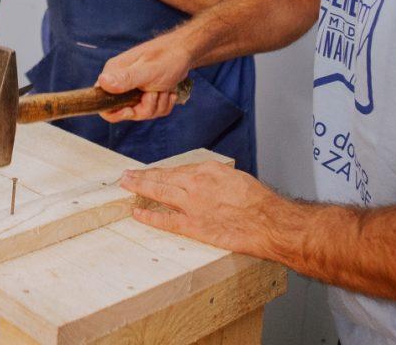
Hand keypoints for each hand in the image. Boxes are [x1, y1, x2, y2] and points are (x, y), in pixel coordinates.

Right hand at [97, 31, 191, 121]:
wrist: (185, 53)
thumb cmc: (167, 57)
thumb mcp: (148, 70)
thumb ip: (126, 78)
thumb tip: (103, 82)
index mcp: (114, 73)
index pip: (101, 101)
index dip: (115, 112)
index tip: (131, 109)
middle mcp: (120, 82)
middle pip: (124, 111)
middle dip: (145, 107)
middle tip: (155, 92)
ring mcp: (133, 89)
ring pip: (141, 112)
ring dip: (158, 104)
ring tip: (164, 88)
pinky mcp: (145, 94)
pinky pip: (152, 111)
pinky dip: (164, 104)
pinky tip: (168, 91)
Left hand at [120, 161, 281, 256]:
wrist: (269, 222)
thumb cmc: (258, 201)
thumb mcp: (234, 178)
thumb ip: (214, 179)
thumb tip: (204, 184)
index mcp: (207, 170)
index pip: (177, 170)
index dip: (162, 172)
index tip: (152, 172)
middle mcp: (196, 183)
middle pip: (162, 177)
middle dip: (142, 175)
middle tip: (126, 175)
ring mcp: (193, 204)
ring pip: (159, 192)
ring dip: (139, 187)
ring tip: (126, 185)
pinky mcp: (194, 225)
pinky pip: (167, 220)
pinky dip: (150, 216)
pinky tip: (137, 212)